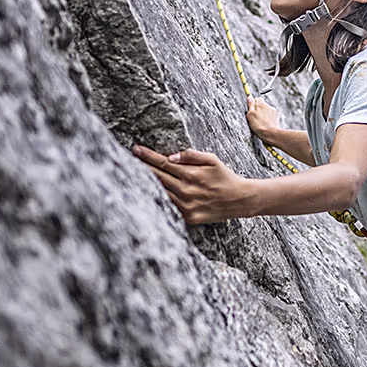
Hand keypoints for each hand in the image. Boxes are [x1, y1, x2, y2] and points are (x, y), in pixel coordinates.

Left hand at [132, 145, 258, 224]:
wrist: (239, 200)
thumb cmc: (225, 177)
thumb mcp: (212, 160)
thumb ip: (192, 156)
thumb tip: (171, 156)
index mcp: (191, 174)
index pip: (163, 163)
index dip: (148, 156)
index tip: (135, 149)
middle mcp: (186, 190)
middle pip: (157, 177)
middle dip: (141, 167)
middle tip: (128, 159)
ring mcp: (186, 206)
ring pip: (160, 192)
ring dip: (146, 183)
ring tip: (132, 174)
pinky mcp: (187, 217)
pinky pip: (168, 206)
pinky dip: (157, 199)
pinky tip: (147, 192)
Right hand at [246, 96, 279, 140]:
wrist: (270, 133)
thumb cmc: (259, 125)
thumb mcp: (250, 115)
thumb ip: (250, 105)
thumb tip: (249, 97)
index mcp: (261, 104)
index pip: (256, 99)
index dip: (253, 105)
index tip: (251, 111)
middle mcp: (268, 106)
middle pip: (262, 105)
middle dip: (258, 110)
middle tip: (255, 118)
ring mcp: (273, 111)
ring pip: (266, 110)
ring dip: (263, 114)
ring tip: (260, 122)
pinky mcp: (276, 117)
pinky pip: (270, 115)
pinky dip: (268, 118)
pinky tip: (265, 124)